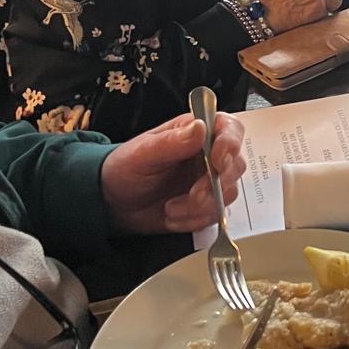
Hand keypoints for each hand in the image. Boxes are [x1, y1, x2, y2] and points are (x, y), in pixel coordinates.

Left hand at [101, 111, 245, 233]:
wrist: (113, 205)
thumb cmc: (124, 170)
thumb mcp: (142, 153)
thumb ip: (172, 141)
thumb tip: (201, 127)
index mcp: (195, 133)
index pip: (229, 129)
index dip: (231, 143)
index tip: (218, 160)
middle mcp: (208, 155)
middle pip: (235, 165)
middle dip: (215, 184)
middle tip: (193, 195)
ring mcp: (209, 181)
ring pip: (228, 193)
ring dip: (201, 207)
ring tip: (171, 209)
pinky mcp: (207, 205)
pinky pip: (215, 215)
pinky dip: (194, 220)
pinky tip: (172, 217)